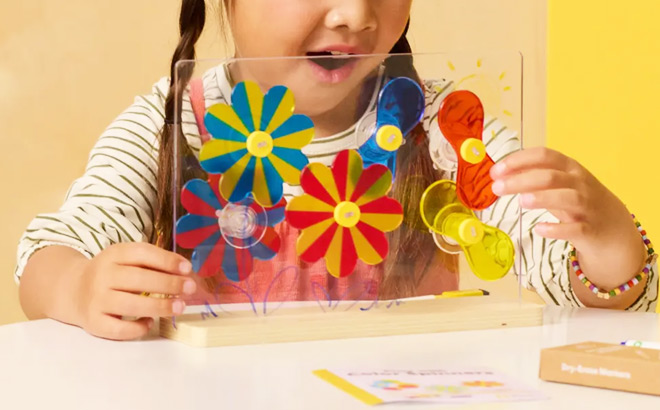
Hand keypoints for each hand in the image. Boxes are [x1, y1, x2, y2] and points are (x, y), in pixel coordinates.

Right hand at [72, 242, 195, 339]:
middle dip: (169, 284)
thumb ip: (152, 263)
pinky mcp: (93, 322)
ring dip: (160, 306)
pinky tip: (149, 322)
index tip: (187, 268)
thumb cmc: (111, 274)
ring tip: (179, 307)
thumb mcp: (126, 259)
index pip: (142, 253)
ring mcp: (96, 299)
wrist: (72, 290)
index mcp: (113, 254)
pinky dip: (137, 327)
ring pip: (131, 304)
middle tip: (190, 288)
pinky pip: (119, 328)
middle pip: (139, 279)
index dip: (166, 260)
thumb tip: (185, 273)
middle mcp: (102, 275)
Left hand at [489, 147, 644, 289]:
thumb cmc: (577, 201)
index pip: (544, 156)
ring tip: (521, 202)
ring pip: (568, 198)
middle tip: (496, 188)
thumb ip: (533, 177)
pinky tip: (539, 229)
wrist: (613, 227)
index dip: (518, 161)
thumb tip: (502, 173)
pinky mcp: (590, 229)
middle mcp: (579, 183)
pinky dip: (557, 229)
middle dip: (521, 180)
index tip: (495, 171)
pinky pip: (575, 228)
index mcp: (569, 168)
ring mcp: (587, 206)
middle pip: (550, 176)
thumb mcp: (558, 185)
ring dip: (543, 198)